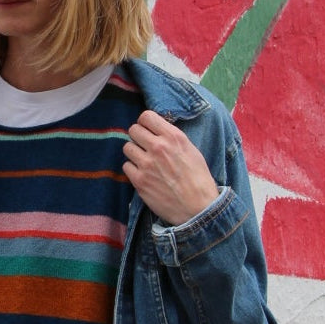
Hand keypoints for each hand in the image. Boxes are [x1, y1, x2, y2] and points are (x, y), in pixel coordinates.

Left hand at [123, 111, 219, 225]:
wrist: (197, 207)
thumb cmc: (198, 178)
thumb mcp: (191, 150)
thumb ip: (172, 138)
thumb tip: (157, 131)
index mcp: (173, 136)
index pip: (146, 116)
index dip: (145, 123)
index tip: (148, 130)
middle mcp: (158, 147)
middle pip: (133, 130)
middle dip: (138, 136)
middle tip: (144, 146)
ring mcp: (146, 164)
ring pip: (127, 147)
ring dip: (134, 153)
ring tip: (143, 160)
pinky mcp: (139, 181)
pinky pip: (126, 166)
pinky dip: (132, 169)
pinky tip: (143, 174)